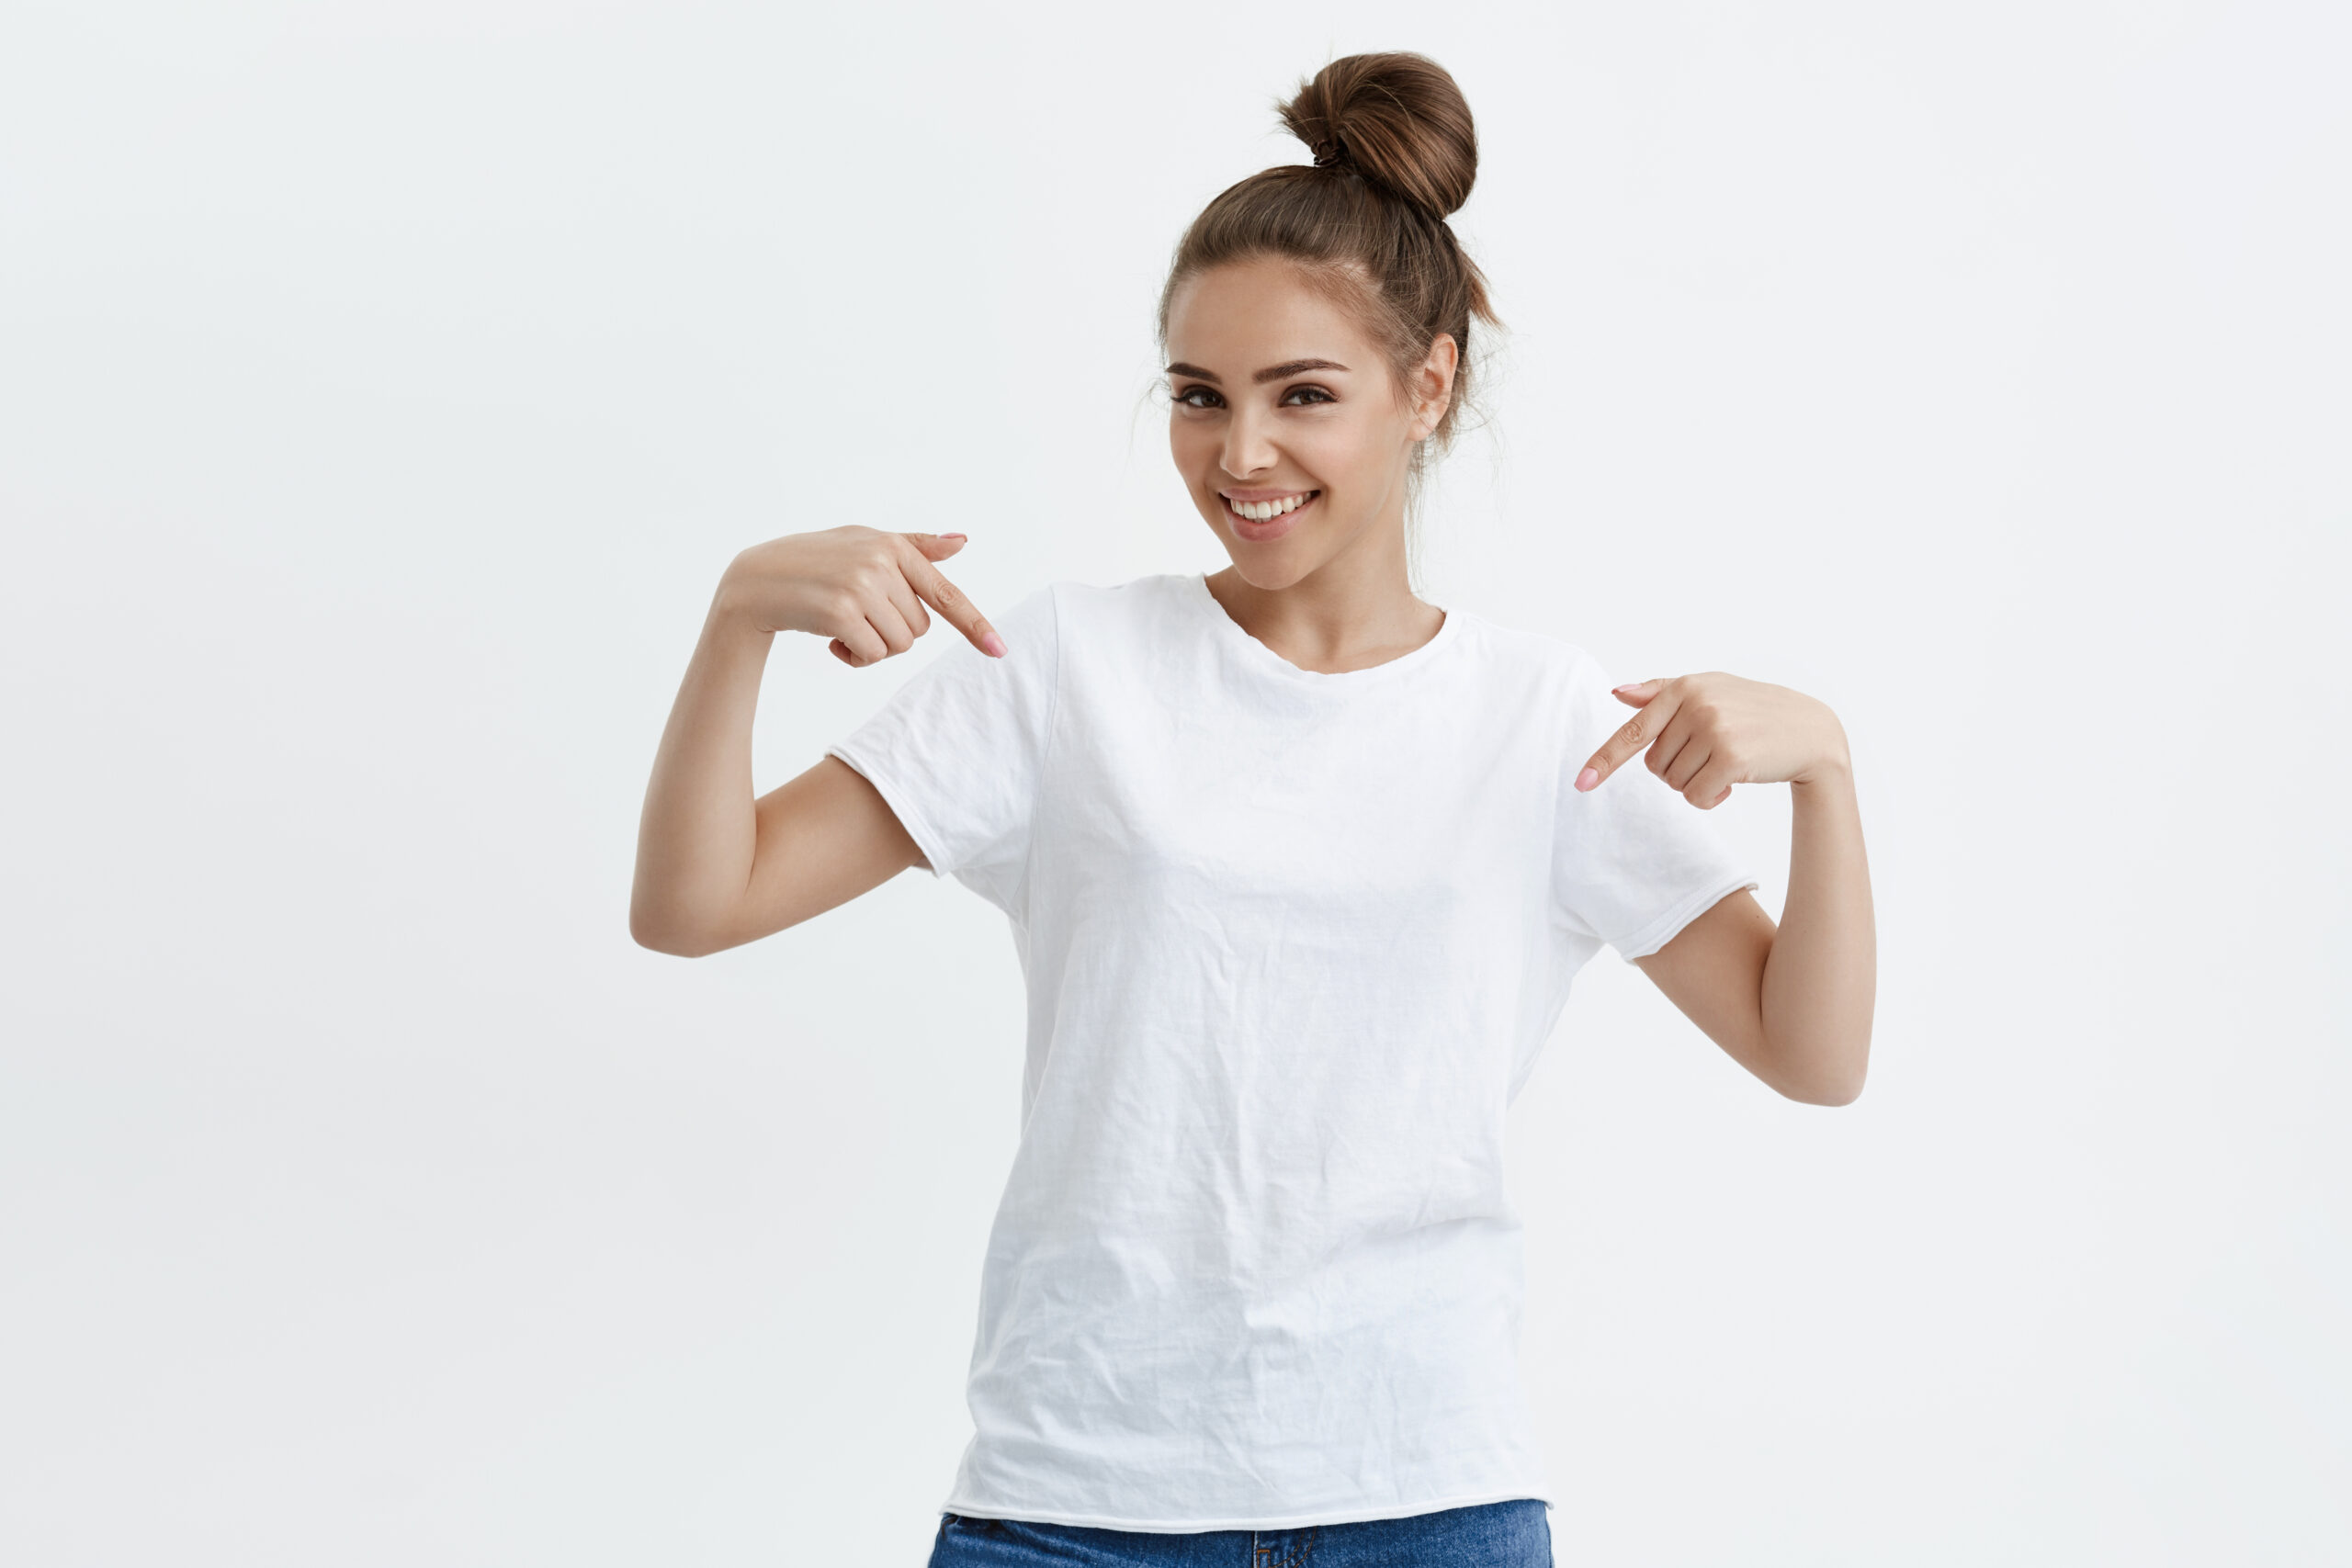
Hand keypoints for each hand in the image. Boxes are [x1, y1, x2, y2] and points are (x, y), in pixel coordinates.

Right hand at [715, 525, 1006, 666]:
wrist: (756, 581)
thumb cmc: (814, 562)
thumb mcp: (863, 543)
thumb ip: (914, 547)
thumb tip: (963, 541)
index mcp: (892, 546)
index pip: (944, 592)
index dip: (974, 624)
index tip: (1000, 651)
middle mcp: (881, 562)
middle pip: (920, 629)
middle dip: (892, 633)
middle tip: (857, 618)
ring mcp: (861, 586)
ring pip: (898, 645)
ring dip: (873, 648)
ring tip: (842, 628)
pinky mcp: (840, 612)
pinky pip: (871, 655)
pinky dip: (854, 658)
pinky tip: (830, 643)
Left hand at [1574, 672, 1848, 807]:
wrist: (1811, 730)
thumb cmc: (1755, 710)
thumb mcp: (1711, 689)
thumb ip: (1662, 692)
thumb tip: (1617, 692)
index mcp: (1684, 687)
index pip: (1635, 730)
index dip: (1605, 759)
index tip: (1582, 782)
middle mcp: (1696, 705)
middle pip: (1654, 765)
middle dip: (1677, 770)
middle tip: (1711, 756)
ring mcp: (1714, 730)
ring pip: (1674, 783)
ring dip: (1696, 784)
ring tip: (1726, 765)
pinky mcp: (1731, 757)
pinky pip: (1697, 796)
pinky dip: (1711, 799)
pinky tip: (1734, 783)